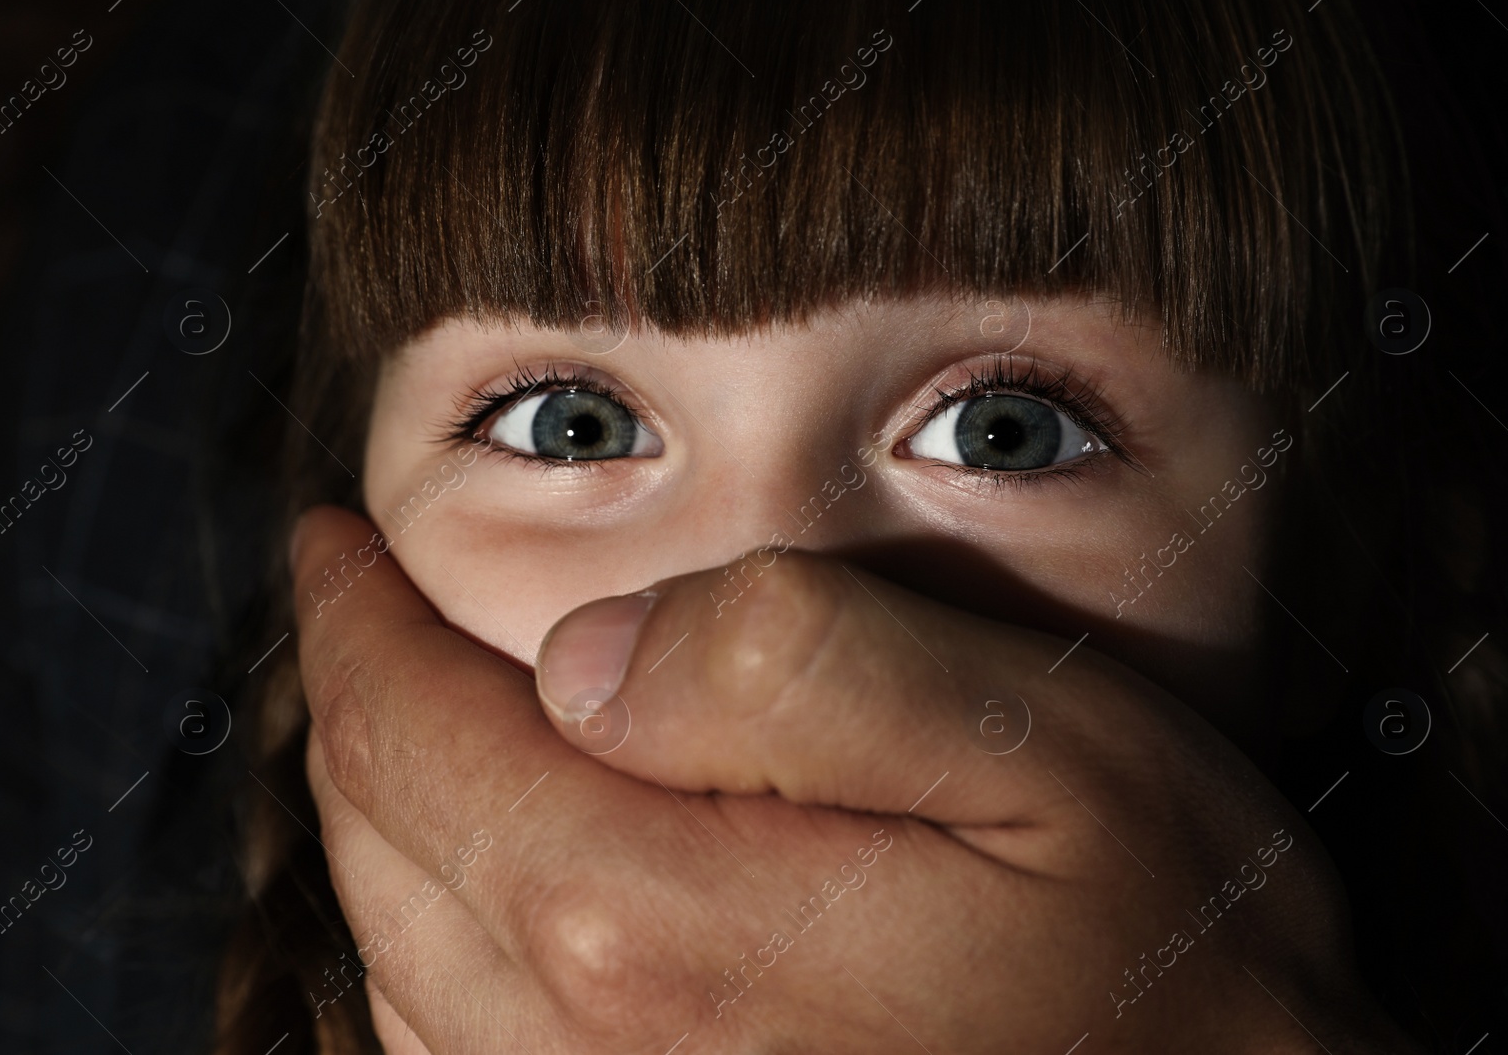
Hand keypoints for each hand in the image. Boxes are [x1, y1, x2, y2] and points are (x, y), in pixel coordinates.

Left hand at [295, 504, 1417, 1052]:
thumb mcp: (1035, 745)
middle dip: (356, 706)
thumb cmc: (1171, 952)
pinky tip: (475, 906)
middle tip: (361, 612)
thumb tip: (590, 648)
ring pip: (394, 967)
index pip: (415, 733)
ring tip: (404, 727)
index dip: (356, 619)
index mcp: (655, 921)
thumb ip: (803, 666)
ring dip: (379, 831)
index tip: (336, 540)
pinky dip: (424, 960)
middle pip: (384, 848)